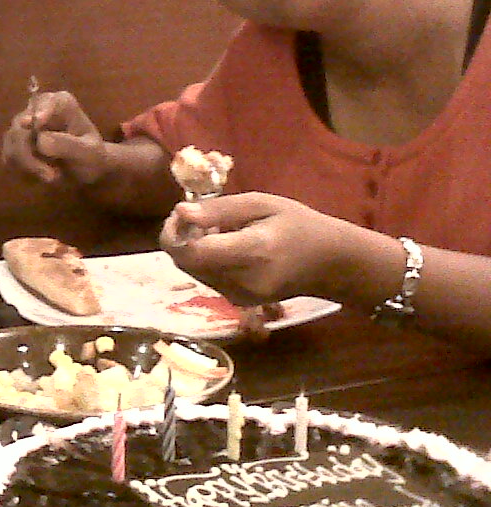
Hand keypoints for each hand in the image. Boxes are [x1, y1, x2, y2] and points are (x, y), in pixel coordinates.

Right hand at [0, 88, 109, 187]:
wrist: (87, 168)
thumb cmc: (92, 155)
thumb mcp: (89, 152)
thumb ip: (68, 145)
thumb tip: (40, 140)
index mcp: (60, 104)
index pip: (46, 102)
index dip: (38, 112)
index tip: (31, 123)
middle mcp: (37, 109)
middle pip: (20, 129)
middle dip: (30, 156)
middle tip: (51, 177)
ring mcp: (23, 125)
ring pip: (11, 145)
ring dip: (28, 166)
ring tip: (52, 177)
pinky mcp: (15, 143)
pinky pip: (9, 157)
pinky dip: (23, 171)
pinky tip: (39, 176)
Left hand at [160, 192, 349, 304]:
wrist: (331, 264)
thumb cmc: (298, 225)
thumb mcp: (262, 204)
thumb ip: (219, 209)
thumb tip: (180, 212)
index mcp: (252, 252)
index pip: (192, 252)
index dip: (175, 232)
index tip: (184, 212)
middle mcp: (242, 281)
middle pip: (186, 262)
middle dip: (181, 237)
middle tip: (201, 217)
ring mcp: (240, 297)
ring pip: (192, 271)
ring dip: (193, 248)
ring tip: (220, 230)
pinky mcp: (238, 302)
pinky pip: (206, 278)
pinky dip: (206, 260)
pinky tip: (227, 246)